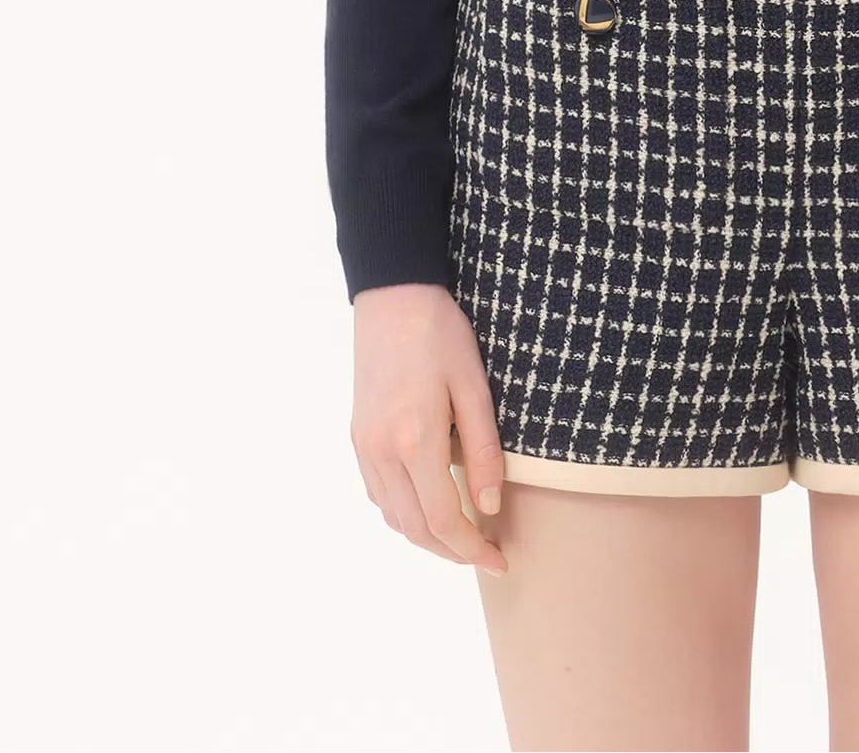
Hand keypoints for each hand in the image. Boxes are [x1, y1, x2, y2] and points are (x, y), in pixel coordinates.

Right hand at [351, 282, 507, 573]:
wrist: (392, 297)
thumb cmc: (440, 334)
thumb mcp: (474, 386)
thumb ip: (485, 449)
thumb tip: (490, 506)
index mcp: (415, 441)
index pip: (444, 520)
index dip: (473, 550)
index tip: (500, 561)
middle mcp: (381, 452)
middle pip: (415, 528)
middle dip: (452, 552)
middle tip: (487, 555)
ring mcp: (364, 447)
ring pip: (393, 517)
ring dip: (427, 537)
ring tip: (463, 537)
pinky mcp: (357, 437)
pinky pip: (379, 494)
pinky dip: (404, 513)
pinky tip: (428, 505)